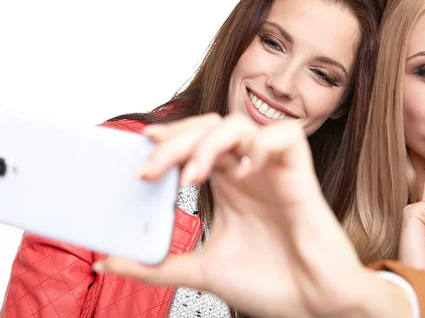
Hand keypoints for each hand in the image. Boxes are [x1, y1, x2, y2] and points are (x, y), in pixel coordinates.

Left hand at [93, 114, 406, 317]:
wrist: (313, 305)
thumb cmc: (270, 284)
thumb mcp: (202, 271)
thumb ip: (158, 266)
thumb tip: (111, 263)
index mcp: (227, 187)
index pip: (194, 144)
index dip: (169, 139)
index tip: (141, 147)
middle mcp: (247, 172)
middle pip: (209, 128)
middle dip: (177, 139)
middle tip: (152, 165)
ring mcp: (273, 170)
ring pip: (240, 125)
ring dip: (210, 142)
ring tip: (194, 175)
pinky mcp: (300, 175)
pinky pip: (286, 136)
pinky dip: (261, 145)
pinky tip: (244, 171)